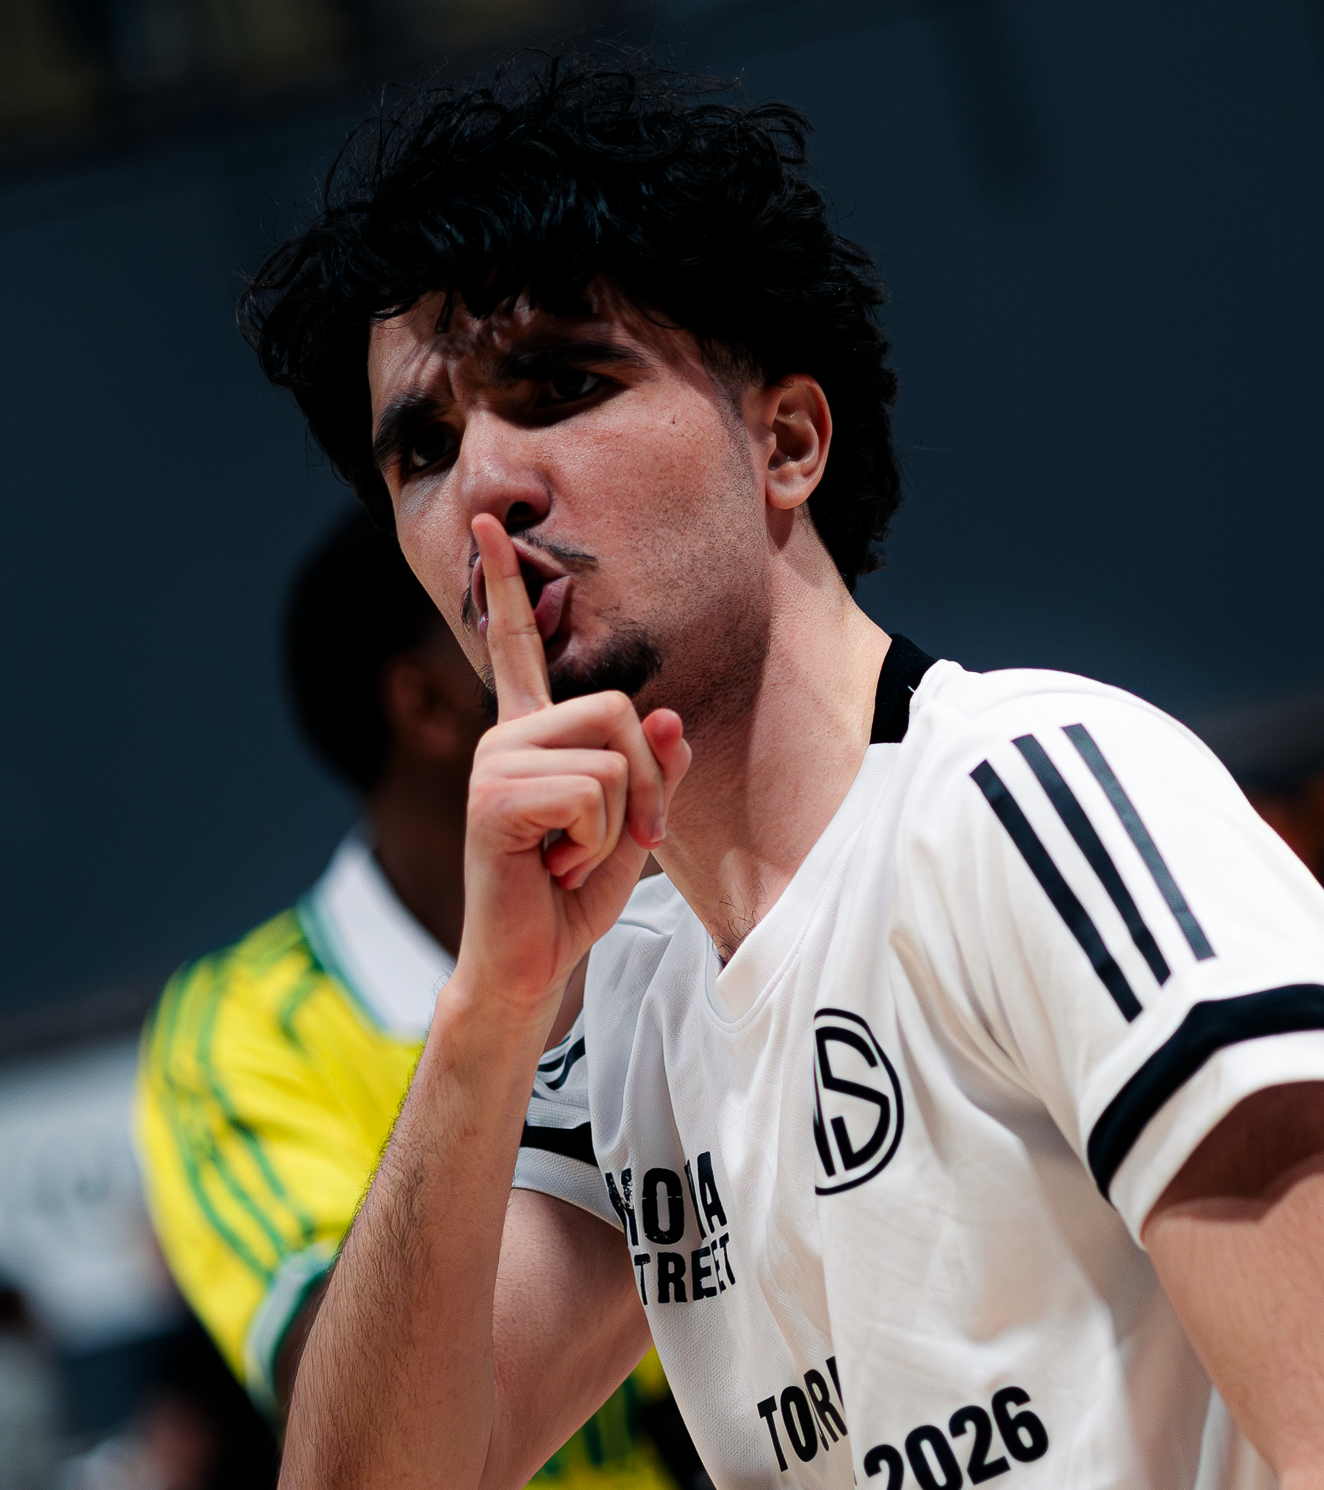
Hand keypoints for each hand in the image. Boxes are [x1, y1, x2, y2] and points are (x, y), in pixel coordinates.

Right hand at [454, 514, 689, 1016]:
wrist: (532, 963)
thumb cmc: (573, 895)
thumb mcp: (635, 825)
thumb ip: (654, 769)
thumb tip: (667, 718)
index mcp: (532, 733)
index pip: (518, 647)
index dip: (510, 586)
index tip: (490, 526)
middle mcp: (505, 736)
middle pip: (614, 706)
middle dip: (645, 780)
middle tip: (622, 837)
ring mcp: (493, 763)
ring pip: (609, 755)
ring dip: (617, 823)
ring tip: (574, 857)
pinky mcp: (493, 798)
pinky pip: (590, 792)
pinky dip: (596, 841)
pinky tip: (555, 865)